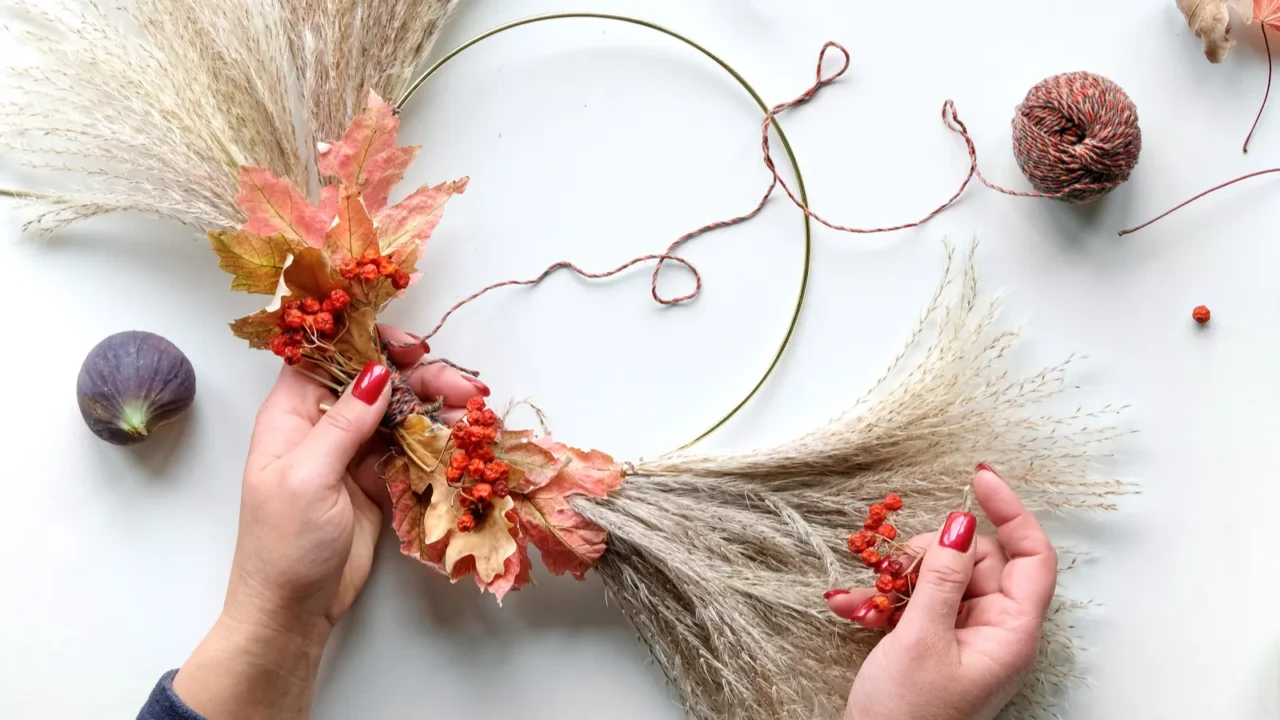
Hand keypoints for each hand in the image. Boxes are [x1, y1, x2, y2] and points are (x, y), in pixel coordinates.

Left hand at [173, 328, 485, 718]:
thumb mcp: (308, 477)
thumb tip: (374, 372)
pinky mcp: (376, 479)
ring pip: (398, 411)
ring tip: (473, 408)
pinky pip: (410, 446)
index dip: (366, 340)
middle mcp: (322, 426)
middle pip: (374, 380)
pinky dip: (436, 439)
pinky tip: (461, 435)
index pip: (327, 355)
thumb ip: (344, 424)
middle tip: (461, 385)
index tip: (409, 344)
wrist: (292, 611)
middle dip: (418, 376)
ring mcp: (351, 453)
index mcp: (291, 415)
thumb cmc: (283, 545)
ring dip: (435, 406)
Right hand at [827, 466, 1056, 719]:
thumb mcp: (919, 639)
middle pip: (979, 560)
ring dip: (901, 576)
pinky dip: (889, 599)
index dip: (1010, 512)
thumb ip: (941, 577)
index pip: (1032, 556)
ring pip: (943, 577)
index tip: (978, 478)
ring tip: (869, 595)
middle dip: (932, 550)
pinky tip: (858, 607)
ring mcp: (965, 638)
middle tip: (894, 561)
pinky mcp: (936, 644)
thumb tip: (961, 524)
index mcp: (1011, 634)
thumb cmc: (907, 717)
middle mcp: (995, 632)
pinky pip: (920, 602)